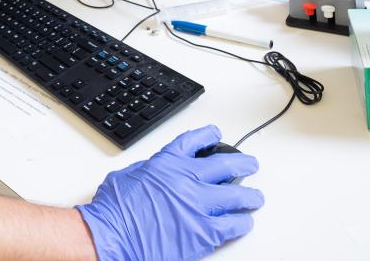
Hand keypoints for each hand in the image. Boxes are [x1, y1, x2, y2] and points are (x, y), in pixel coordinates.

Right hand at [75, 125, 263, 260]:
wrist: (113, 235)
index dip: (209, 136)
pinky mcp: (204, 232)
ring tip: (255, 197)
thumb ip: (148, 170)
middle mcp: (187, 179)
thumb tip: (156, 172)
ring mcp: (198, 205)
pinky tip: (244, 222)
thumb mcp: (127, 176)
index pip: (195, 141)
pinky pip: (233, 225)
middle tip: (250, 165)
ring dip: (250, 196)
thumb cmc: (115, 210)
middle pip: (225, 165)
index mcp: (167, 163)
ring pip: (237, 196)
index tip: (216, 134)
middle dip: (243, 164)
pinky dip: (242, 223)